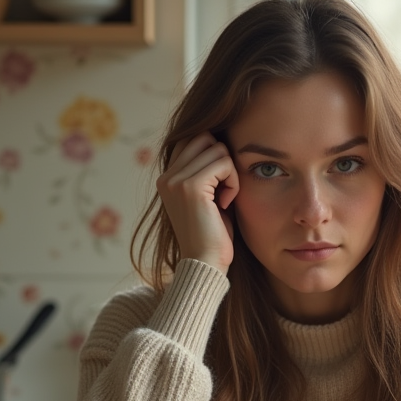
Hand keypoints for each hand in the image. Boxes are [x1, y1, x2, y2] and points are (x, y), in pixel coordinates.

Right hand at [156, 133, 237, 274]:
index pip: (193, 139)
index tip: (219, 184)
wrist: (205, 263)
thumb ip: (205, 171)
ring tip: (225, 198)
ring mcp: (176, 180)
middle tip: (224, 188)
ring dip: (230, 172)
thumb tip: (220, 140)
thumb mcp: (206, 197)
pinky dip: (233, 182)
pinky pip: (224, 164)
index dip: (214, 155)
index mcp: (167, 178)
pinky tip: (226, 203)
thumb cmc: (212, 234)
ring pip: (217, 148)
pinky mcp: (190, 187)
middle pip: (204, 137)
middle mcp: (167, 176)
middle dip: (222, 159)